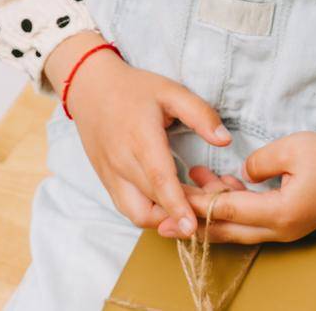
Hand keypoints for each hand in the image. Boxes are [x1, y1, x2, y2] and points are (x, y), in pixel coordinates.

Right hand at [59, 43, 232, 238]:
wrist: (90, 89)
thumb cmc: (134, 89)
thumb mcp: (171, 91)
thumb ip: (200, 114)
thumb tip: (225, 140)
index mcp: (140, 138)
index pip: (159, 180)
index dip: (176, 206)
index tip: (192, 227)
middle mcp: (122, 162)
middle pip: (152, 202)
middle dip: (181, 214)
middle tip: (208, 208)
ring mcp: (111, 175)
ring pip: (136, 213)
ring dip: (163, 219)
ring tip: (188, 209)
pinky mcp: (106, 182)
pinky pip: (127, 208)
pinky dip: (149, 213)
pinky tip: (168, 204)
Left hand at [182, 131, 315, 243]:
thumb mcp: (291, 148)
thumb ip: (258, 162)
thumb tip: (239, 175)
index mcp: (280, 213)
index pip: (227, 210)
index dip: (196, 203)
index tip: (170, 194)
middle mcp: (280, 230)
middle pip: (226, 231)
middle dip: (193, 220)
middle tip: (161, 214)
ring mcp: (285, 230)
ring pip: (237, 227)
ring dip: (212, 209)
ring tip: (190, 181)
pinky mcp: (287, 221)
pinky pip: (251, 220)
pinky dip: (232, 205)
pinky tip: (219, 183)